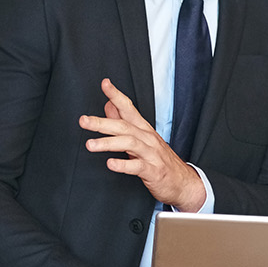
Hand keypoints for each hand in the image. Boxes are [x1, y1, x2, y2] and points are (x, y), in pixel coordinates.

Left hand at [79, 79, 205, 209]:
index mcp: (143, 129)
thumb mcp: (141, 138)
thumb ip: (123, 122)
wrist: (183, 182)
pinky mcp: (153, 171)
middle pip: (124, 126)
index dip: (117, 95)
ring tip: (90, 144)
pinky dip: (123, 164)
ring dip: (108, 143)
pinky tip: (110, 164)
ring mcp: (151, 154)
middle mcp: (147, 138)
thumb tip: (108, 105)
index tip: (105, 84)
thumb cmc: (159, 160)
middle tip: (84, 121)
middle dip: (102, 123)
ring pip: (129, 143)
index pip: (129, 108)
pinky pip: (137, 166)